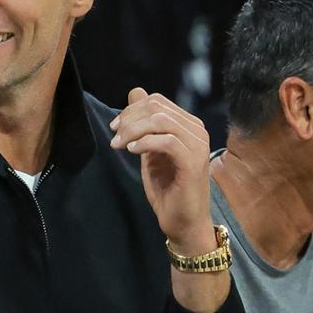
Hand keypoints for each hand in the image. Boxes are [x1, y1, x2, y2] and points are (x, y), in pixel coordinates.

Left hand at [109, 88, 213, 254]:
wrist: (182, 220)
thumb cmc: (167, 188)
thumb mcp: (149, 150)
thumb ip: (144, 124)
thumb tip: (135, 91)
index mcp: (187, 125)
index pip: (157, 101)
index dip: (131, 110)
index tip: (114, 128)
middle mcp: (197, 130)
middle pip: (157, 107)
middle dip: (129, 119)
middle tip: (114, 137)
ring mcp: (198, 145)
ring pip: (161, 121)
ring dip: (133, 131)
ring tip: (120, 145)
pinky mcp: (194, 162)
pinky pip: (168, 141)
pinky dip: (145, 142)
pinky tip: (132, 150)